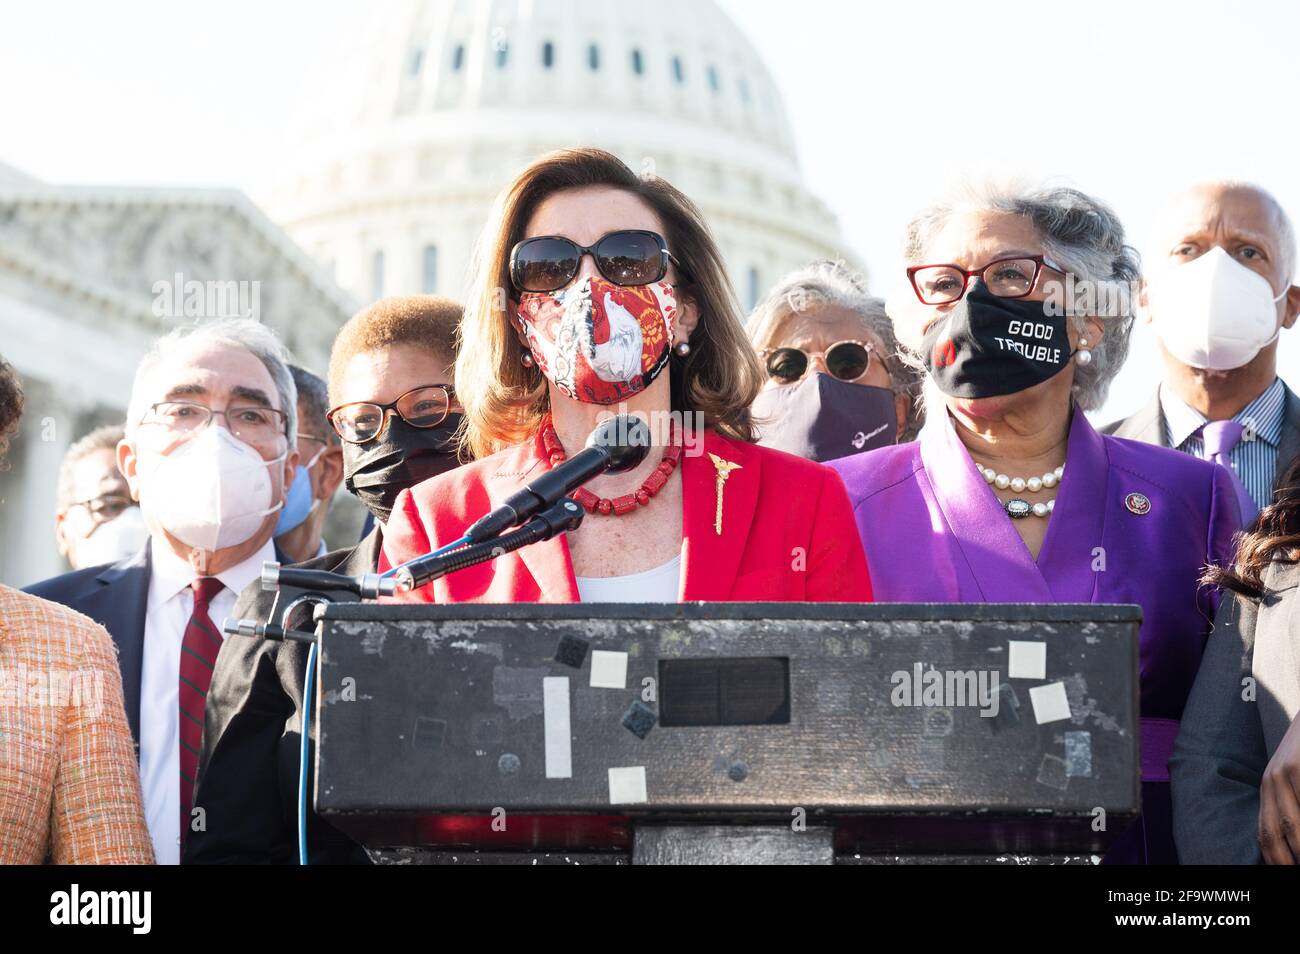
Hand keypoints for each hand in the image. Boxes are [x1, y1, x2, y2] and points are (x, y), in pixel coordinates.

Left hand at [1259, 710, 1299, 863]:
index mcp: (1268, 789)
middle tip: (1294, 875)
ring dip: (1299, 846)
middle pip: (1274, 831)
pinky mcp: (1297, 765)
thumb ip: (1292, 805)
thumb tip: (1291, 842)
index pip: (1264, 832)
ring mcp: (1283, 773)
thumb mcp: (1295, 780)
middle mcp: (1270, 782)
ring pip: (1291, 822)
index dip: (1273, 858)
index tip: (1281, 874)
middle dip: (1286, 860)